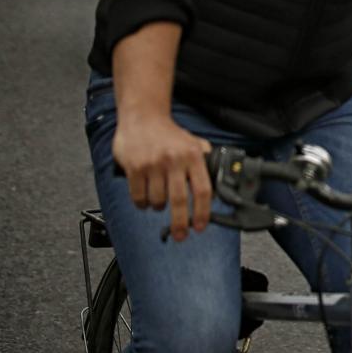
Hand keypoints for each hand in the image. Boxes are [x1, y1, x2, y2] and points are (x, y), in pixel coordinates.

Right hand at [112, 109, 213, 241]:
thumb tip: (216, 189)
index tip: (200, 226)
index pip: (203, 190)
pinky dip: (142, 204)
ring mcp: (154, 164)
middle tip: (181, 235)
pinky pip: (139, 197)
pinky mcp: (135, 168)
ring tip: (159, 199)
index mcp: (193, 155)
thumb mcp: (193, 143)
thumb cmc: (169, 134)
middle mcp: (175, 160)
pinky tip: (145, 198)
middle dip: (180, 224)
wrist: (142, 117)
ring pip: (158, 201)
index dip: (203, 212)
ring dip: (159, 207)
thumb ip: (204, 163)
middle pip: (180, 201)